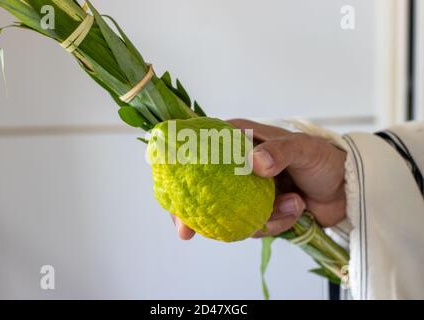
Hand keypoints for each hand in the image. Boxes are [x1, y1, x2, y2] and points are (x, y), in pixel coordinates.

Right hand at [173, 119, 346, 239]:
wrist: (346, 188)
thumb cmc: (323, 158)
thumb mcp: (303, 149)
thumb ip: (280, 151)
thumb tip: (255, 163)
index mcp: (238, 141)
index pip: (199, 154)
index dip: (179, 173)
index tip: (171, 196)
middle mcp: (237, 166)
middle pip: (202, 191)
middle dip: (196, 213)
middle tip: (187, 232)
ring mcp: (246, 192)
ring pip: (229, 215)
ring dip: (260, 218)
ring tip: (292, 204)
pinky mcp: (259, 211)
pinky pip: (253, 227)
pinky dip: (275, 224)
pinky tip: (296, 210)